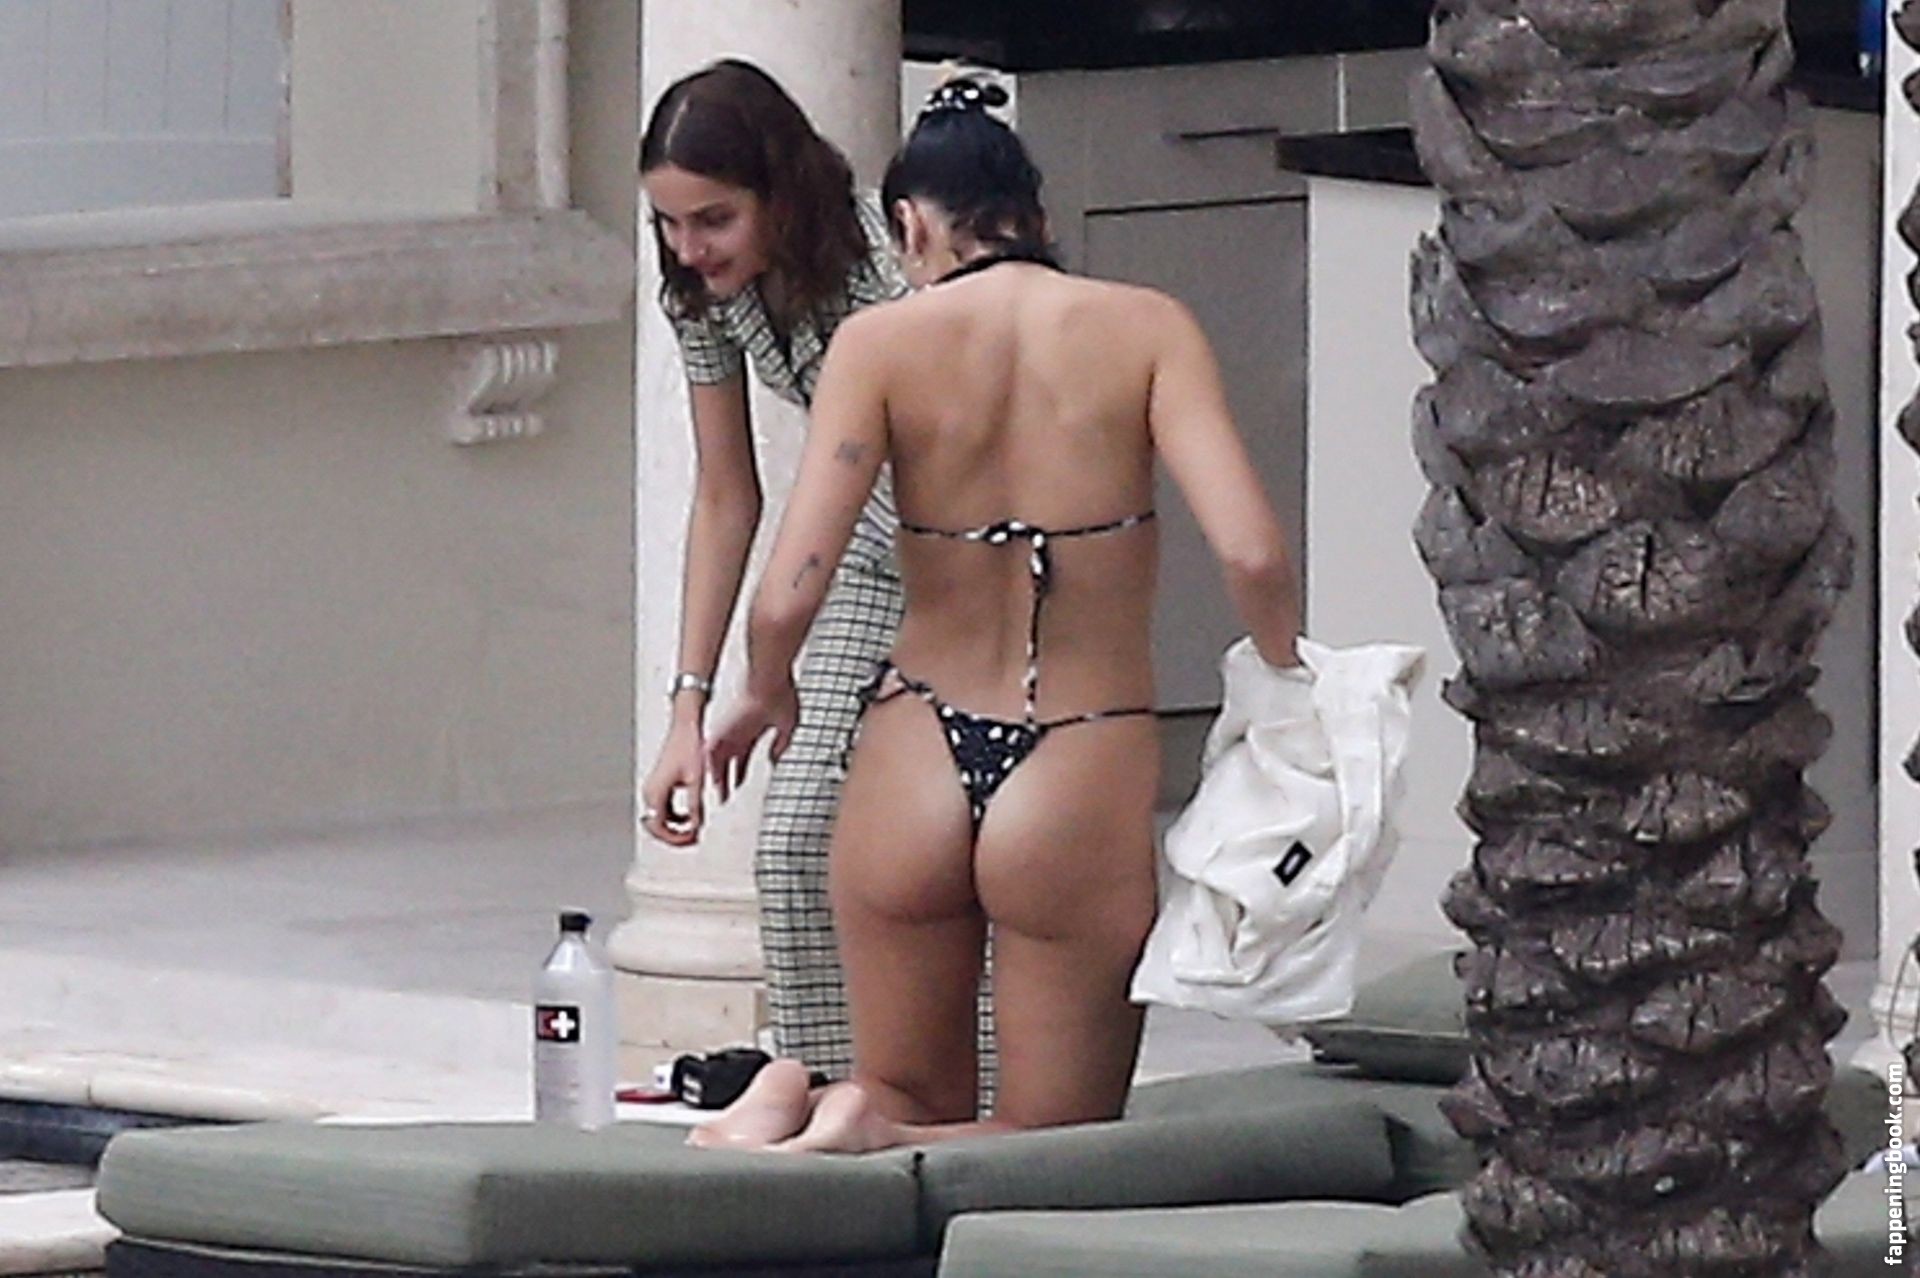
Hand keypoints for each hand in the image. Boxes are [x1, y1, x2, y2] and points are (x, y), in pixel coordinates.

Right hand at [641, 721, 706, 845]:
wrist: (687, 726)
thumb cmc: (689, 746)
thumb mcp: (696, 781)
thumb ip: (696, 806)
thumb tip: (696, 826)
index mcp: (655, 792)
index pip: (658, 827)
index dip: (675, 838)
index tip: (690, 840)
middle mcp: (650, 791)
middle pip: (656, 825)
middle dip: (674, 835)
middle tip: (691, 840)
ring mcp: (654, 788)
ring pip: (660, 817)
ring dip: (676, 826)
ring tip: (693, 831)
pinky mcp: (661, 784)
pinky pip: (664, 808)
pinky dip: (676, 816)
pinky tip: (690, 816)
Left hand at [707, 676, 799, 802]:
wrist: (768, 681)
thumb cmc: (779, 693)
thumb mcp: (787, 724)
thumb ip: (781, 742)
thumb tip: (775, 757)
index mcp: (751, 729)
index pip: (742, 757)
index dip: (740, 772)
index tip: (738, 784)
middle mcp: (737, 732)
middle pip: (727, 763)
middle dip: (726, 781)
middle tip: (722, 797)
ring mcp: (727, 731)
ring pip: (717, 762)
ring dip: (718, 780)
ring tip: (717, 797)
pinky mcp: (720, 731)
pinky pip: (709, 756)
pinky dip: (710, 770)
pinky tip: (709, 783)